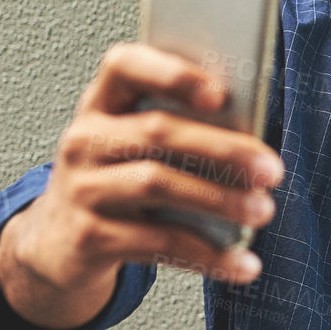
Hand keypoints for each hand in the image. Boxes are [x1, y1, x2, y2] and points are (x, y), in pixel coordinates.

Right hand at [0, 42, 284, 329]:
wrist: (59, 245)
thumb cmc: (120, 182)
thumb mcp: (138, 148)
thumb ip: (183, 132)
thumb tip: (254, 148)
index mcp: (102, 103)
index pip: (125, 65)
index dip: (172, 74)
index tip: (221, 94)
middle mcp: (84, 140)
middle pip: (157, 131)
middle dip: (223, 148)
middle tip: (271, 169)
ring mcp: (81, 188)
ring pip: (156, 184)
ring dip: (219, 199)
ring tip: (263, 210)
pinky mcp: (88, 237)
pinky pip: (157, 242)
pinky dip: (207, 255)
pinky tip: (243, 264)